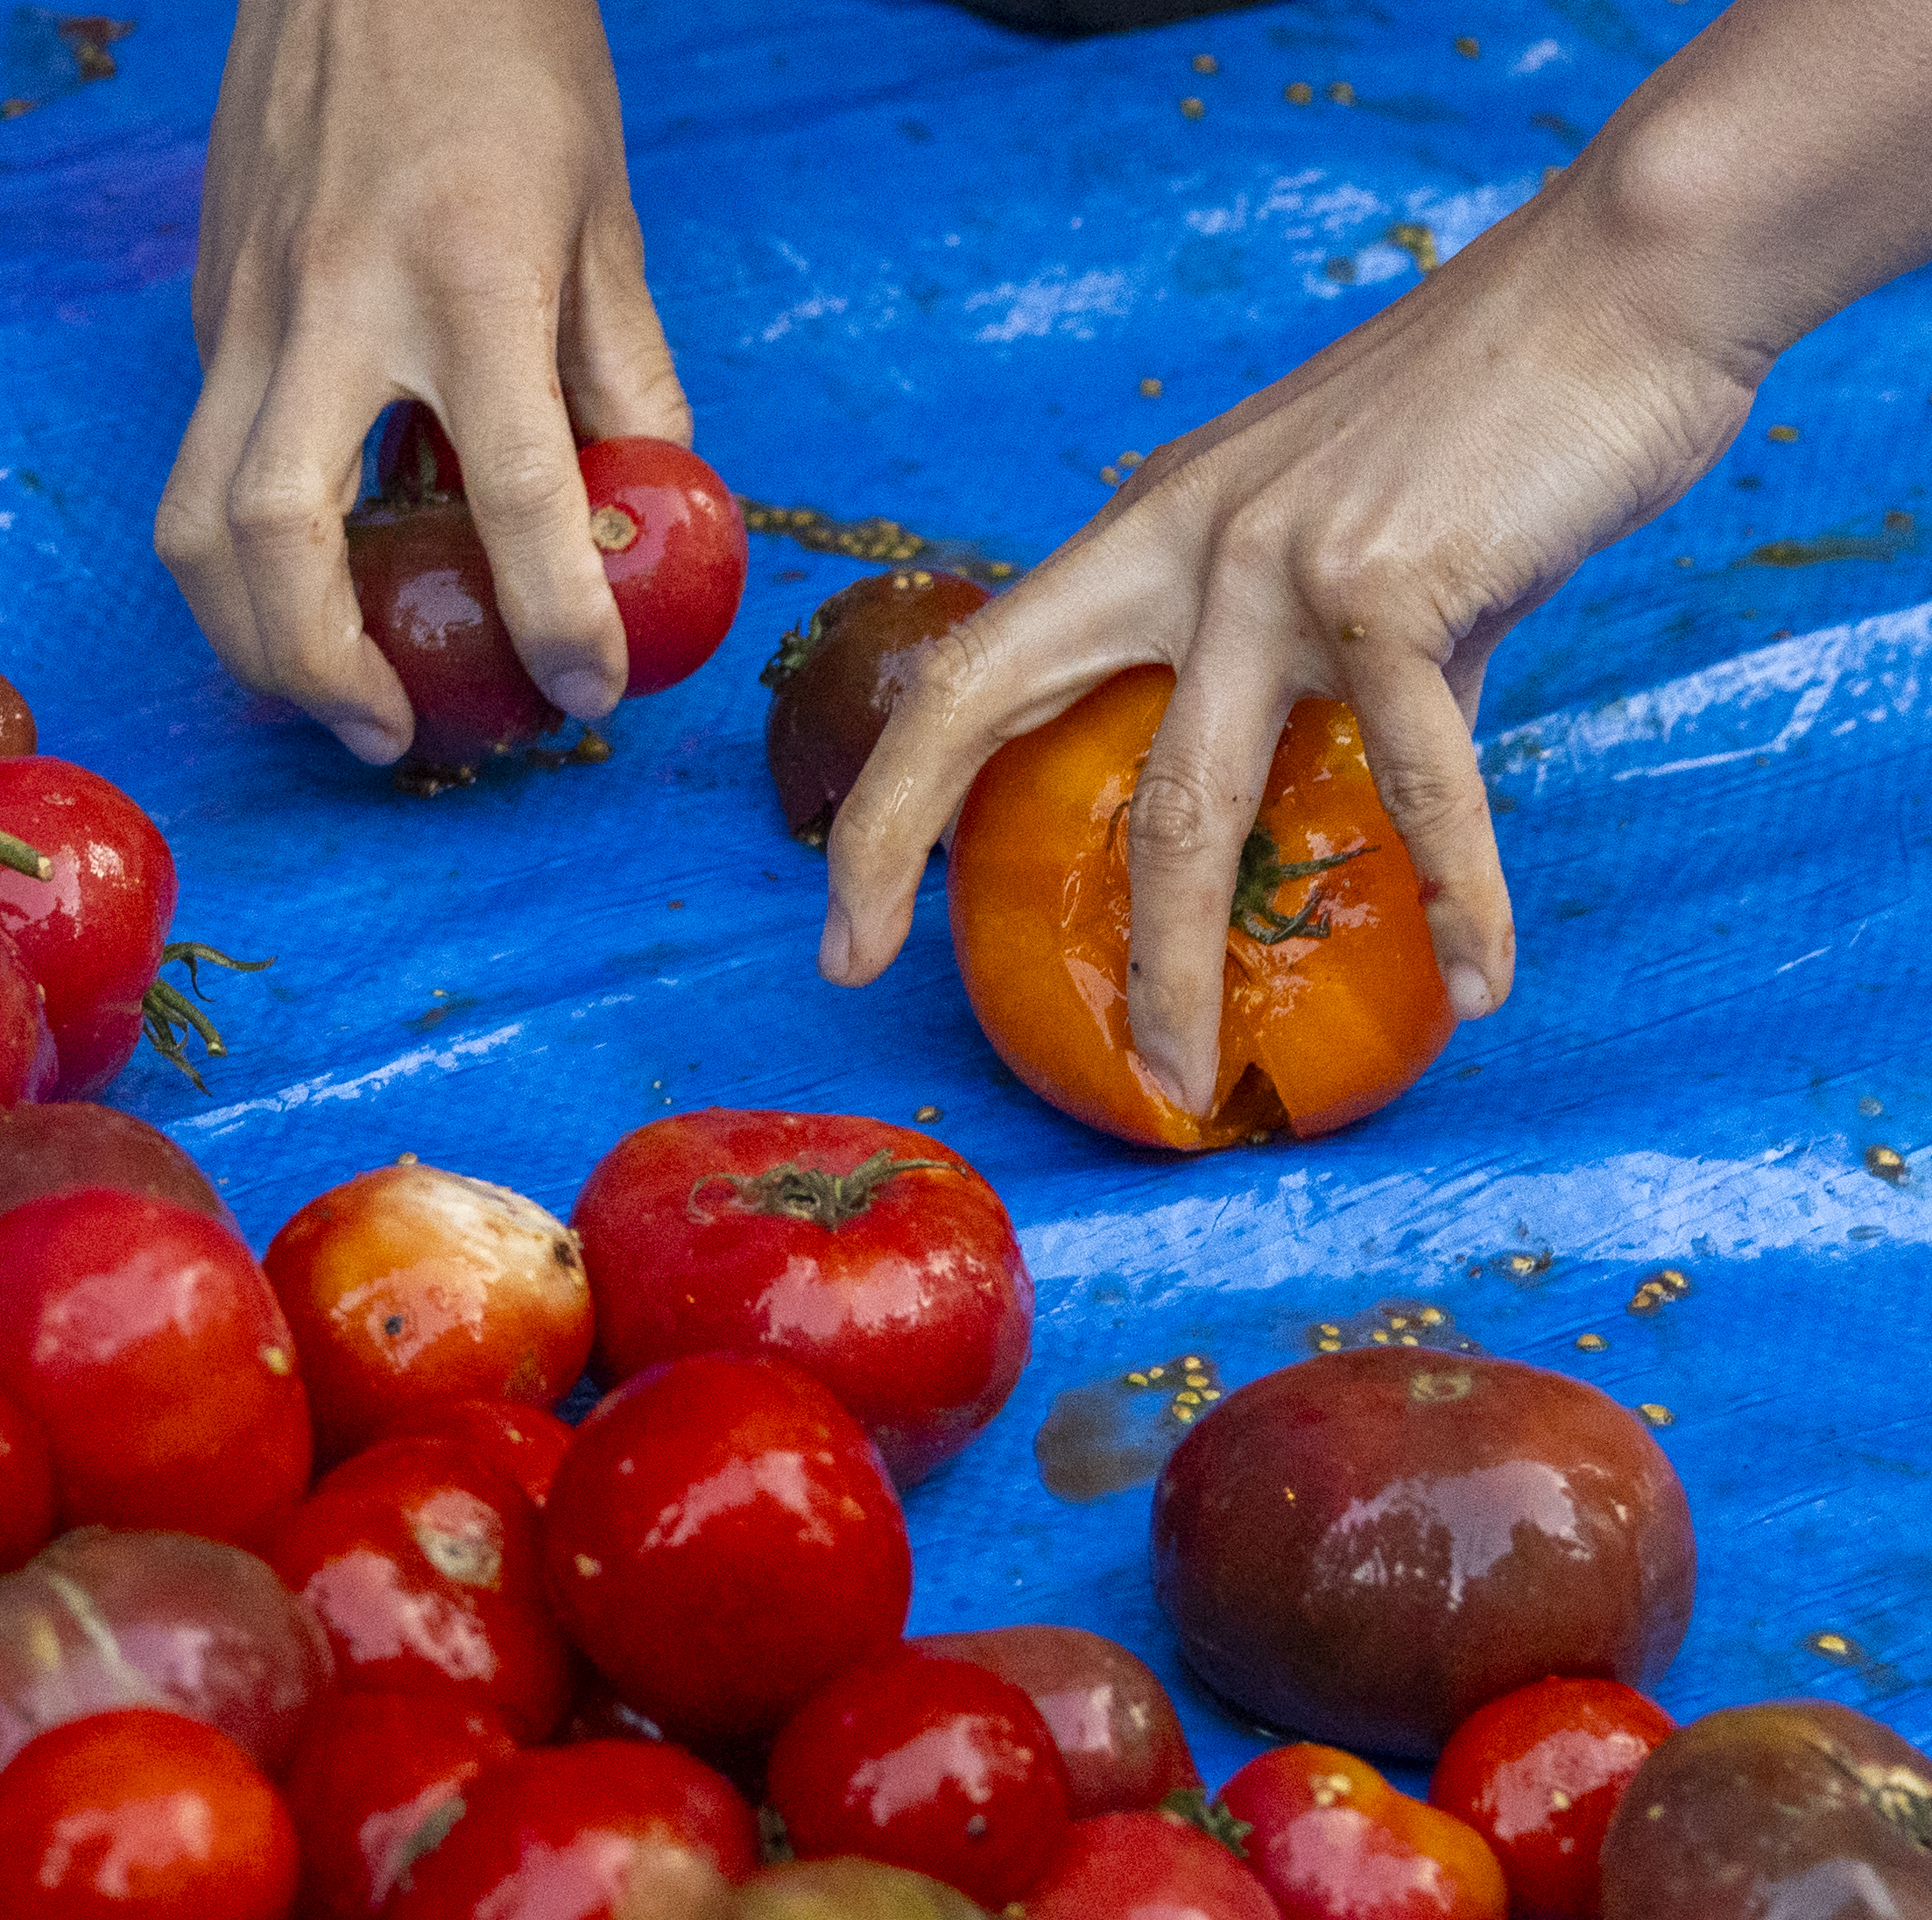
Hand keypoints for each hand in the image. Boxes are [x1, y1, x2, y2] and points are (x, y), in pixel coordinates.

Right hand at [155, 0, 688, 761]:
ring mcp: (249, 303)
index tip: (588, 689)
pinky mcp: (208, 305)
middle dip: (327, 670)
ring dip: (251, 641)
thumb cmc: (509, 54)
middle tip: (396, 736)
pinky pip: (201, 458)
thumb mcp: (605, 216)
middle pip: (279, 534)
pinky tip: (309, 584)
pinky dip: (242, 556)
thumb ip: (626, 380)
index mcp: (470, 274)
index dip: (559, 616)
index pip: (515, 491)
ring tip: (332, 694)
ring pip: (193, 518)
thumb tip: (643, 523)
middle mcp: (337, 297)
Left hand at [821, 161, 1764, 1112]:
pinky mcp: (1398, 585)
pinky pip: (1419, 788)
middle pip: (998, 720)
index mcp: (1149, 530)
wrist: (1633, 281)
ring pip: (1191, 810)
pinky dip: (1461, 897)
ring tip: (1186, 1077)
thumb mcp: (1347, 539)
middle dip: (919, 863)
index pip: (968, 671)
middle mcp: (1182, 541)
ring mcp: (1278, 562)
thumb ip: (1308, 665)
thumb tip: (1329, 793)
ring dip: (1180, 966)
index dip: (885, 800)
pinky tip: (1481, 984)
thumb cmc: (1497, 415)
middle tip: (870, 983)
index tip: (847, 926)